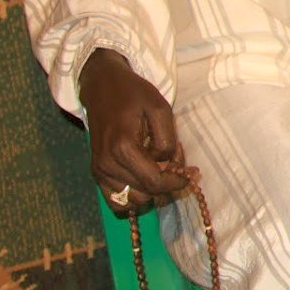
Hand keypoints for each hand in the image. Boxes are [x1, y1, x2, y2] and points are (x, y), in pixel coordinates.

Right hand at [79, 50, 190, 215]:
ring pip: (133, 200)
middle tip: (177, 160)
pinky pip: (116, 201)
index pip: (154, 182)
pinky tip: (145, 178)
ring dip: (152, 188)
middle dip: (167, 182)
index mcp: (123, 147)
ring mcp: (99, 171)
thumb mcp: (160, 107)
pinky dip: (134, 196)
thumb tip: (168, 163)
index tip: (192, 173)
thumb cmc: (133, 95)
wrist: (102, 88)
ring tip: (160, 165)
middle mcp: (107, 164)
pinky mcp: (96, 173)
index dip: (177, 181)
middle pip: (145, 192)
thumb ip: (167, 139)